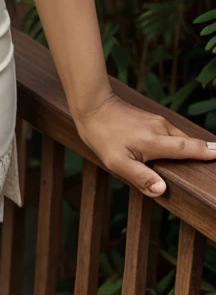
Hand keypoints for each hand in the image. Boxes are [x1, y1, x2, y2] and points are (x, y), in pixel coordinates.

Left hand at [73, 91, 215, 196]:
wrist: (91, 104)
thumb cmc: (102, 134)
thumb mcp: (116, 162)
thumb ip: (140, 177)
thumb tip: (163, 190)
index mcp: (156, 141)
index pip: (190, 149)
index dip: (210, 153)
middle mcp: (161, 128)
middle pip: (190, 144)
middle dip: (205, 153)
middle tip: (215, 162)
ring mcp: (156, 121)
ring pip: (180, 138)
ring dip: (192, 148)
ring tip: (205, 159)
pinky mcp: (152, 119)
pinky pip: (172, 134)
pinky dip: (180, 143)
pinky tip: (180, 150)